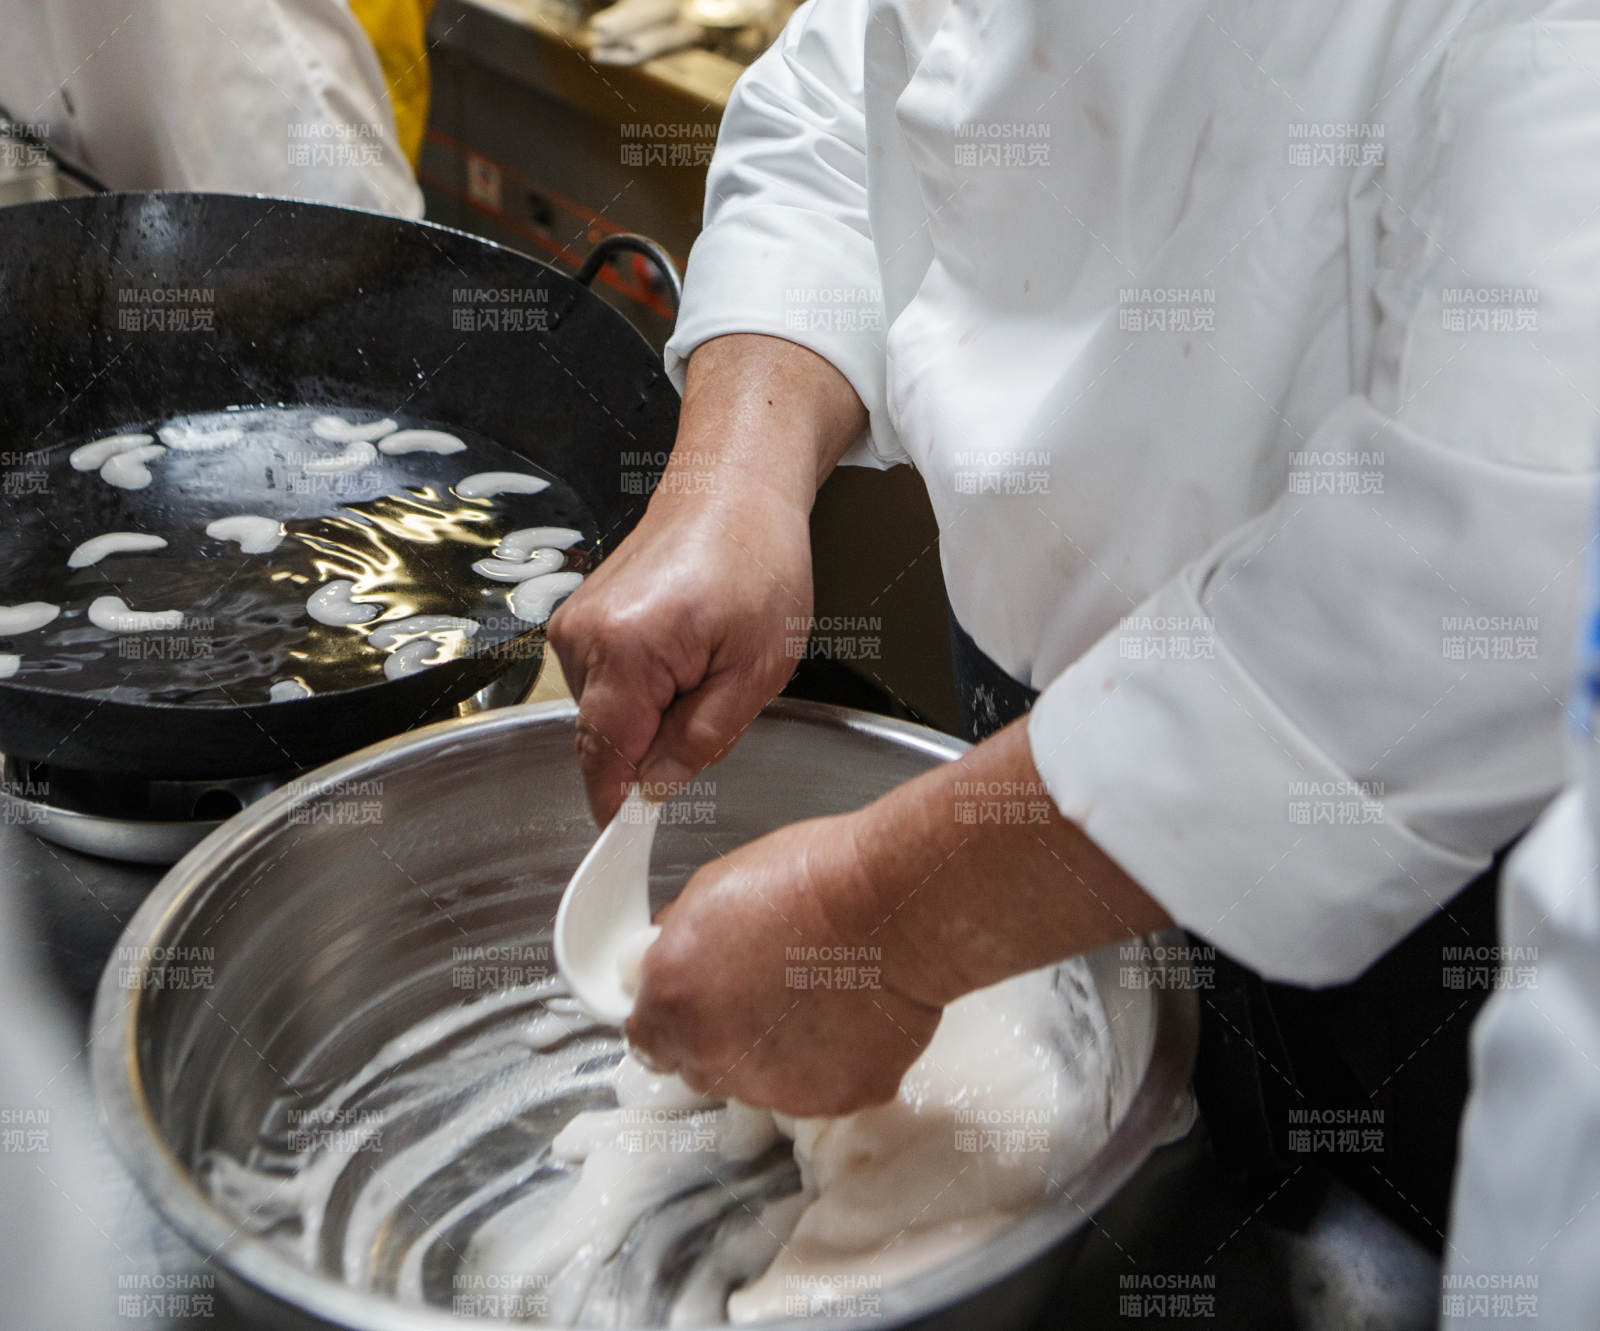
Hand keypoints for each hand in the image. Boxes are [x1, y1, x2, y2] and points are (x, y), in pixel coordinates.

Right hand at [548, 333, 868, 824]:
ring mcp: (572, 626)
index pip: (604, 763)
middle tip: (712, 710)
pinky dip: (641, 689)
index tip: (631, 843)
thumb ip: (699, 742)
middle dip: (652, 752)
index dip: (621, 809)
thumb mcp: (756, 670)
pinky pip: (603, 686)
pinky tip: (683, 652)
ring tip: (704, 665)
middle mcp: (582, 639)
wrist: (734, 487)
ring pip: (604, 717)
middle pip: (603, 743)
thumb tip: (654, 791)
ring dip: (650, 716)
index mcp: (625, 651)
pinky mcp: (577, 620)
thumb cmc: (756, 559)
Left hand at [625, 814, 942, 1115]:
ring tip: (816, 997)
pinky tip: (850, 1015)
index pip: (648, 1041)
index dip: (676, 1019)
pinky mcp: (837, 1099)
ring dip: (777, 1053)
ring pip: (762, 1084)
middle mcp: (714, 1057)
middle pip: (703, 1067)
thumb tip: (670, 959)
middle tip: (766, 991)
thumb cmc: (808, 881)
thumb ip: (679, 942)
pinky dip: (833, 1062)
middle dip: (724, 1036)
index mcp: (672, 1004)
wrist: (888, 904)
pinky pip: (823, 1089)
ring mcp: (776, 1088)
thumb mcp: (712, 888)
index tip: (698, 1004)